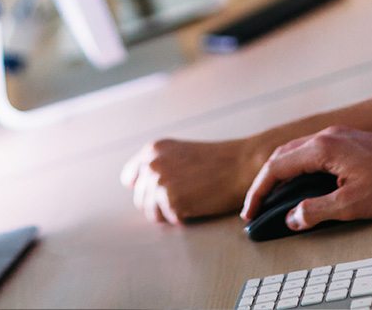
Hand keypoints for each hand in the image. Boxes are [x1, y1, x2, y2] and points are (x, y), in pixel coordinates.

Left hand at [120, 138, 260, 223]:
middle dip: (158, 204)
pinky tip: (197, 206)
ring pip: (151, 213)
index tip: (160, 193)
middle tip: (183, 200)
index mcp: (152, 150)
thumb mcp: (180, 154)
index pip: (130, 178)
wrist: (242, 165)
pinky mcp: (171, 200)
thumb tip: (135, 185)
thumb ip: (159, 165)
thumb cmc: (216, 162)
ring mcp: (160, 182)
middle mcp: (151, 164)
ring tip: (190, 203)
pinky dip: (183, 219)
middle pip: (140, 198)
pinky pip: (169, 220)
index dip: (144, 189)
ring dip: (169, 213)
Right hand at [241, 126, 371, 231]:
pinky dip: (297, 167)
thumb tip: (292, 218)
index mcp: (321, 149)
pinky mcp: (347, 140)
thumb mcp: (352, 204)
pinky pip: (311, 150)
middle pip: (281, 156)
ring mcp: (336, 136)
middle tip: (256, 206)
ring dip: (280, 172)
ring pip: (296, 151)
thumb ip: (317, 211)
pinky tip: (302, 181)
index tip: (250, 211)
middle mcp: (324, 136)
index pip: (276, 167)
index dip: (259, 191)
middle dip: (265, 181)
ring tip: (274, 195)